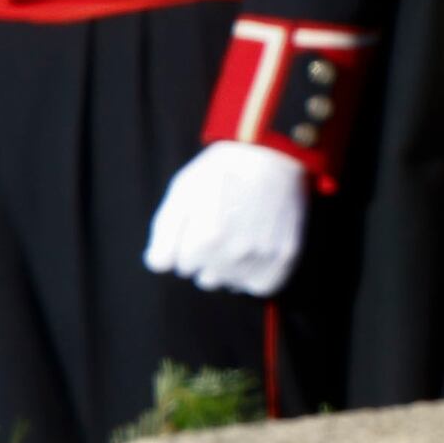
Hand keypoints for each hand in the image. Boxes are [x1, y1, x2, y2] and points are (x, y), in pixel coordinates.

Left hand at [142, 140, 311, 297]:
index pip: (178, 266)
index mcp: (206, 238)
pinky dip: (252, 275)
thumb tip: (159, 265)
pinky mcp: (285, 258)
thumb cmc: (220, 172)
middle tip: (220, 224)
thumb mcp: (182, 191)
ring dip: (228, 266)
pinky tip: (251, 253)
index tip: (198, 220)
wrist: (270, 155)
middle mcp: (236, 253)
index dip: (184, 242)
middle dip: (205, 257)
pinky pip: (259, 287)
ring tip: (238, 234)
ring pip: (230, 284)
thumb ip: (164, 232)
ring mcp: (263, 257)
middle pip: (204, 278)